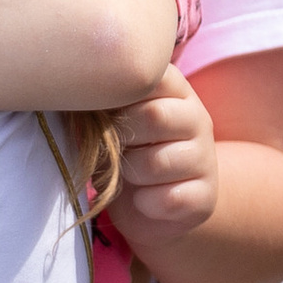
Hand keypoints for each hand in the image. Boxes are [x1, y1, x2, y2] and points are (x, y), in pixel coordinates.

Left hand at [105, 69, 217, 249]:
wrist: (148, 207)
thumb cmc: (123, 154)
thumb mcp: (109, 122)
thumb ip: (102, 102)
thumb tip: (77, 92)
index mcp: (173, 90)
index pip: (150, 75)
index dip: (116, 96)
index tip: (101, 113)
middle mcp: (197, 118)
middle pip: (154, 116)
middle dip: (121, 138)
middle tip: (114, 150)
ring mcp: (205, 158)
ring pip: (158, 162)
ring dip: (130, 174)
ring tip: (128, 175)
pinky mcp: (205, 196)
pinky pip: (168, 199)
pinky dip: (145, 203)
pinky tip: (143, 199)